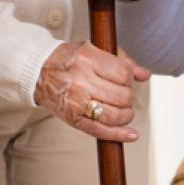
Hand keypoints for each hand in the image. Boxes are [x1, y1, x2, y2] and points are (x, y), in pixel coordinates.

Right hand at [34, 41, 150, 141]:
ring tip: (123, 110)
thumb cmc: (69, 59)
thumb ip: (122, 60)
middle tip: (122, 94)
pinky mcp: (73, 119)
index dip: (129, 78)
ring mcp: (77, 102)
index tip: (125, 79)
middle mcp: (82, 81)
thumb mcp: (95, 50)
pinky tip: (130, 134)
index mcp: (88, 60)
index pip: (123, 74)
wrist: (38, 71)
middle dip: (128, 97)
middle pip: (122, 96)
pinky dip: (118, 135)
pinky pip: (100, 130)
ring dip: (126, 115)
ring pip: (115, 115)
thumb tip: (144, 74)